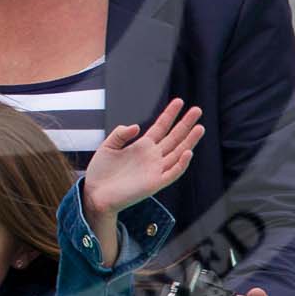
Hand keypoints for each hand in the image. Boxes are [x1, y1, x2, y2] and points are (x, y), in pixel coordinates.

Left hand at [81, 98, 203, 219]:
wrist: (95, 194)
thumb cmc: (100, 173)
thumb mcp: (108, 146)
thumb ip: (120, 134)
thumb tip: (137, 126)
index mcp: (142, 146)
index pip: (160, 127)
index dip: (169, 114)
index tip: (179, 101)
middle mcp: (152, 157)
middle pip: (174, 137)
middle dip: (186, 124)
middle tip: (197, 110)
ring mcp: (155, 170)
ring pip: (178, 153)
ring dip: (189, 141)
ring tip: (200, 127)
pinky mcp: (155, 184)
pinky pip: (172, 173)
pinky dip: (181, 164)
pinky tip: (188, 152)